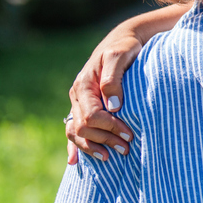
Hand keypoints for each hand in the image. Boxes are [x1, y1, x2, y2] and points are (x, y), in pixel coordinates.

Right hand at [66, 33, 141, 163]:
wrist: (122, 41)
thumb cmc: (124, 47)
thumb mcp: (120, 55)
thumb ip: (114, 78)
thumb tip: (113, 107)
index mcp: (84, 85)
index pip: (91, 114)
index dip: (109, 127)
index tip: (129, 134)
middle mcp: (78, 96)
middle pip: (83, 127)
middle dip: (103, 139)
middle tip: (126, 148)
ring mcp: (78, 103)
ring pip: (76, 132)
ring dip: (92, 147)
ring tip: (111, 156)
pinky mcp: (84, 108)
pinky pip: (73, 130)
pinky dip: (74, 147)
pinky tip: (74, 162)